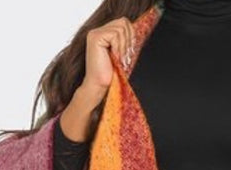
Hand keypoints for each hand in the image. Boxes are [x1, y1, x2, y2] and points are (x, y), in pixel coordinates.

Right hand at [59, 18, 134, 141]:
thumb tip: (136, 31)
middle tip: (126, 56)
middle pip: (123, 22)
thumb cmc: (110, 75)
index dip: (131, 35)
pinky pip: (115, 34)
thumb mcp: (121, 54)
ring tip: (120, 58)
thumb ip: (125, 41)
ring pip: (121, 28)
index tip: (129, 52)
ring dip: (125, 45)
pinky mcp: (95, 38)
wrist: (99, 86)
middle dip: (129, 39)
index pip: (123, 23)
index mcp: (103, 34)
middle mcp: (97, 31)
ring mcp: (95, 33)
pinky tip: (115, 57)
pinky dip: (119, 47)